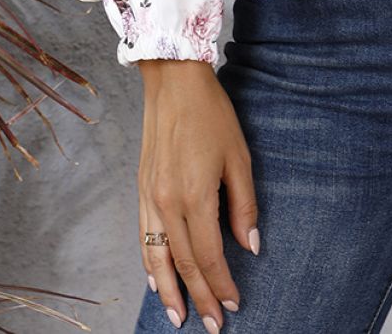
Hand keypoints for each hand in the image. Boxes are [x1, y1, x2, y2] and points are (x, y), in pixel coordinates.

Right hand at [138, 60, 258, 330]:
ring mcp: (150, 198)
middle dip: (199, 297)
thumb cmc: (212, 114)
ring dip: (168, 290)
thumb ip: (244, 205)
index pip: (209, 255)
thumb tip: (250, 245)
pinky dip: (149, 263)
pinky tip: (156, 279)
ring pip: (156, 258)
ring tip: (179, 316)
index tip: (234, 304)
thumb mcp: (239, 157)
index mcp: (195, 196)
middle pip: (184, 263)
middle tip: (211, 324)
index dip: (222, 284)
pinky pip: (143, 238)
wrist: (174, 82)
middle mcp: (167, 203)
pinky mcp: (142, 190)